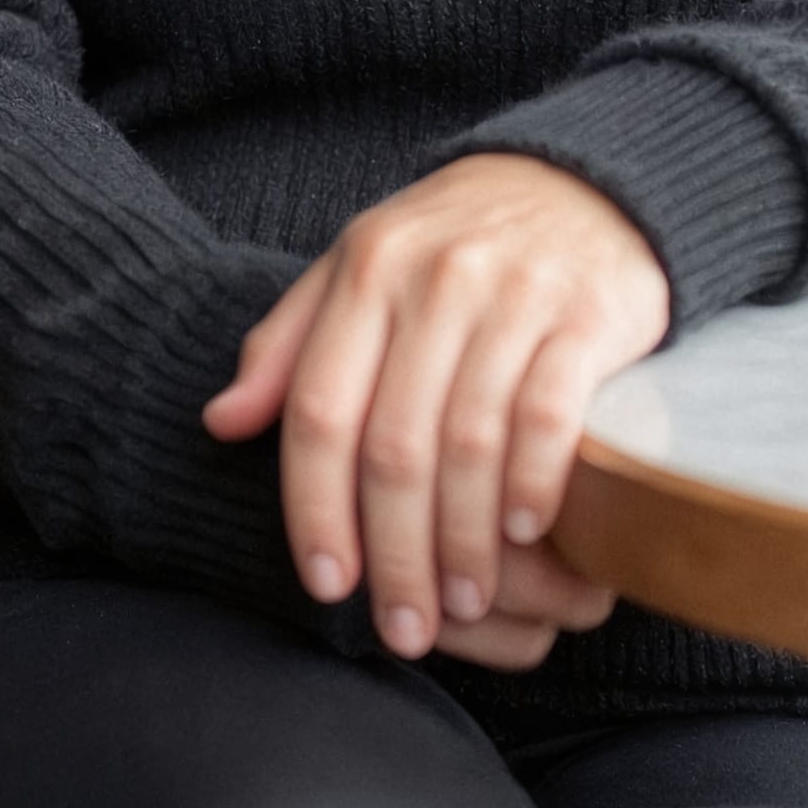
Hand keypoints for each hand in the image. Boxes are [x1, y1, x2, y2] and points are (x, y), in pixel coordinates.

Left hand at [202, 152, 669, 661]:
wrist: (580, 182)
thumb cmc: (452, 246)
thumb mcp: (360, 269)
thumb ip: (289, 344)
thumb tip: (220, 423)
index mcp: (368, 266)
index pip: (320, 409)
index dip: (314, 509)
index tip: (326, 585)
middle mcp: (437, 276)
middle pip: (394, 444)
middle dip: (394, 554)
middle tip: (404, 626)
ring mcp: (516, 292)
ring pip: (469, 443)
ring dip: (463, 541)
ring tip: (463, 600)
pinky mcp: (588, 313)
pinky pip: (549, 415)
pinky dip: (532, 484)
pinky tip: (527, 532)